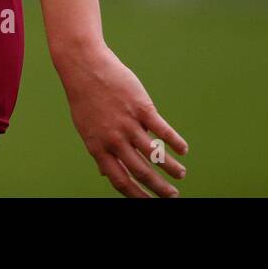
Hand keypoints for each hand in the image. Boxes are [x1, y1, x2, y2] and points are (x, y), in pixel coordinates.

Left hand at [55, 39, 188, 197]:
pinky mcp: (140, 106)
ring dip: (171, 168)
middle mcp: (113, 139)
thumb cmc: (85, 98)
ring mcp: (128, 123)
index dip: (137, 196)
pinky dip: (175, 142)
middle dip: (159, 188)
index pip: (120, 181)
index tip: (150, 203)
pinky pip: (162, 130)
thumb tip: (105, 174)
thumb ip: (99, 151)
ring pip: (155, 154)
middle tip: (172, 195)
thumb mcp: (86, 128)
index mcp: (98, 148)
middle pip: (141, 172)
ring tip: (181, 174)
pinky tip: (183, 150)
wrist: (84, 65)